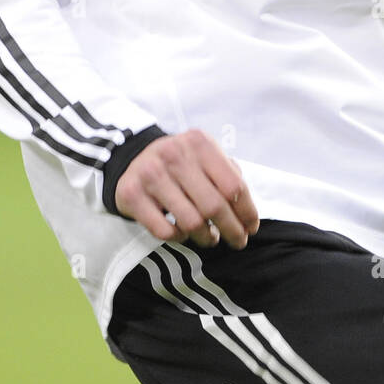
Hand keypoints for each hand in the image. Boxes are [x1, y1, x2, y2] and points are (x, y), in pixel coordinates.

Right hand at [114, 129, 259, 249]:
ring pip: (191, 222)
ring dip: (205, 237)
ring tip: (210, 237)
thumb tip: (247, 215)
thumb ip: (228, 175)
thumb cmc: (182, 163)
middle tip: (238, 241)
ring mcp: (151, 174)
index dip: (247, 211)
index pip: (233, 185)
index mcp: (199, 142)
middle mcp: (174, 154)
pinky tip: (184, 233)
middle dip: (232, 230)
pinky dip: (179, 237)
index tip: (251, 227)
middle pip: (214, 206)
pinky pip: (164, 231)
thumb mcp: (205, 156)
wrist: (135, 158)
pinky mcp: (132, 194)